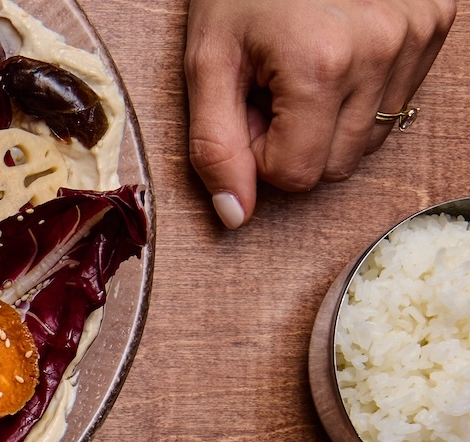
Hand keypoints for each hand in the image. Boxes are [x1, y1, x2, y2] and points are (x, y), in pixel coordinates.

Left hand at [186, 0, 455, 228]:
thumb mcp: (208, 63)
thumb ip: (215, 146)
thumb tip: (237, 216)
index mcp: (320, 65)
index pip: (296, 175)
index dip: (261, 153)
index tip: (247, 108)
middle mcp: (382, 51)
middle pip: (336, 164)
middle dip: (295, 140)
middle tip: (270, 88)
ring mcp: (419, 34)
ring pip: (370, 138)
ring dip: (330, 119)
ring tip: (302, 66)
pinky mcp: (439, 20)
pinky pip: (398, 97)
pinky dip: (363, 90)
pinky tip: (337, 50)